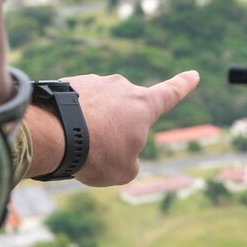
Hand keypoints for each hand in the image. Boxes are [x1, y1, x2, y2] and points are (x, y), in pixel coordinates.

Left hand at [27, 71, 199, 185]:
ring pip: (95, 110)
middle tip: (97, 151)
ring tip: (74, 144)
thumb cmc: (96, 154)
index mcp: (143, 105)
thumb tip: (117, 149)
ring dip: (88, 126)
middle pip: (123, 111)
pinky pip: (73, 106)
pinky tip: (58, 133)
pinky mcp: (68, 83)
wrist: (53, 134)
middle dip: (112, 131)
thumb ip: (129, 161)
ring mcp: (94, 82)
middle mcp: (121, 87)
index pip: (170, 93)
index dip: (183, 85)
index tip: (193, 74)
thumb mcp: (123, 171)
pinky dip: (69, 120)